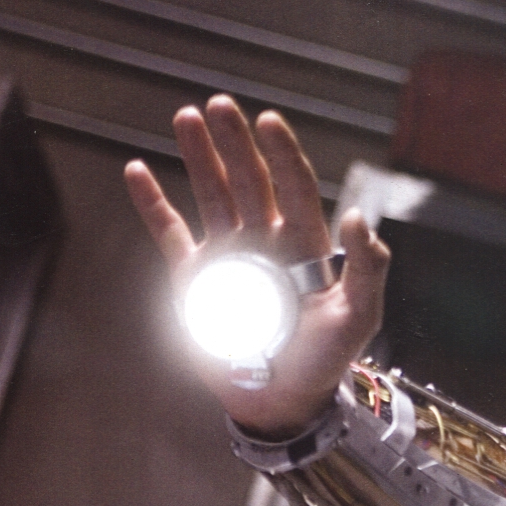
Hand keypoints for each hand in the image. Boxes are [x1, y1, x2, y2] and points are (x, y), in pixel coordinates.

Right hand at [125, 95, 389, 438]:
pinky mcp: (196, 277)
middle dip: (234, 143)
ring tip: (186, 117)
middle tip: (219, 106)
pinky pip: (171, 232)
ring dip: (198, 156)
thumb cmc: (323, 361)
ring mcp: (228, 255)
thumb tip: (356, 218)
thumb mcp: (357, 319)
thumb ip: (367, 271)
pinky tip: (137, 171)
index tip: (268, 121)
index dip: (282, 155)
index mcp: (305, 245)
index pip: (294, 188)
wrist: (279, 400)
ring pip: (211, 195)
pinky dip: (153, 204)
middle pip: (249, 180)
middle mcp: (265, 241)